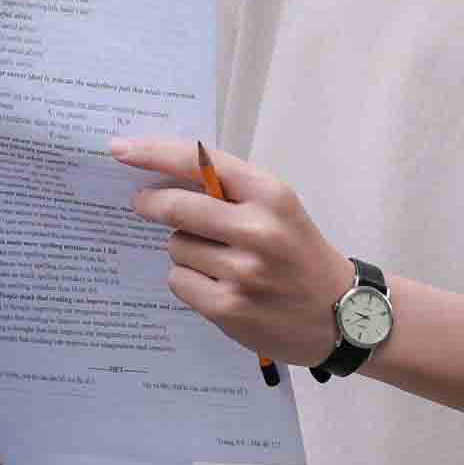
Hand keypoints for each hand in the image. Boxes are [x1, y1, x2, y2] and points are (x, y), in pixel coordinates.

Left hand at [113, 137, 350, 366]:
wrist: (342, 315)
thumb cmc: (300, 254)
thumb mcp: (278, 209)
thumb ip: (230, 191)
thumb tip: (163, 175)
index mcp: (271, 195)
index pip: (201, 162)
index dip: (155, 153)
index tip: (121, 149)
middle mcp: (258, 230)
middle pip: (176, 206)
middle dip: (151, 202)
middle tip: (141, 202)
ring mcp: (243, 272)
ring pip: (175, 247)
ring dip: (184, 250)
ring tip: (217, 261)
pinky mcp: (228, 306)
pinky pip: (178, 281)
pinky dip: (188, 281)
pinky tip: (217, 286)